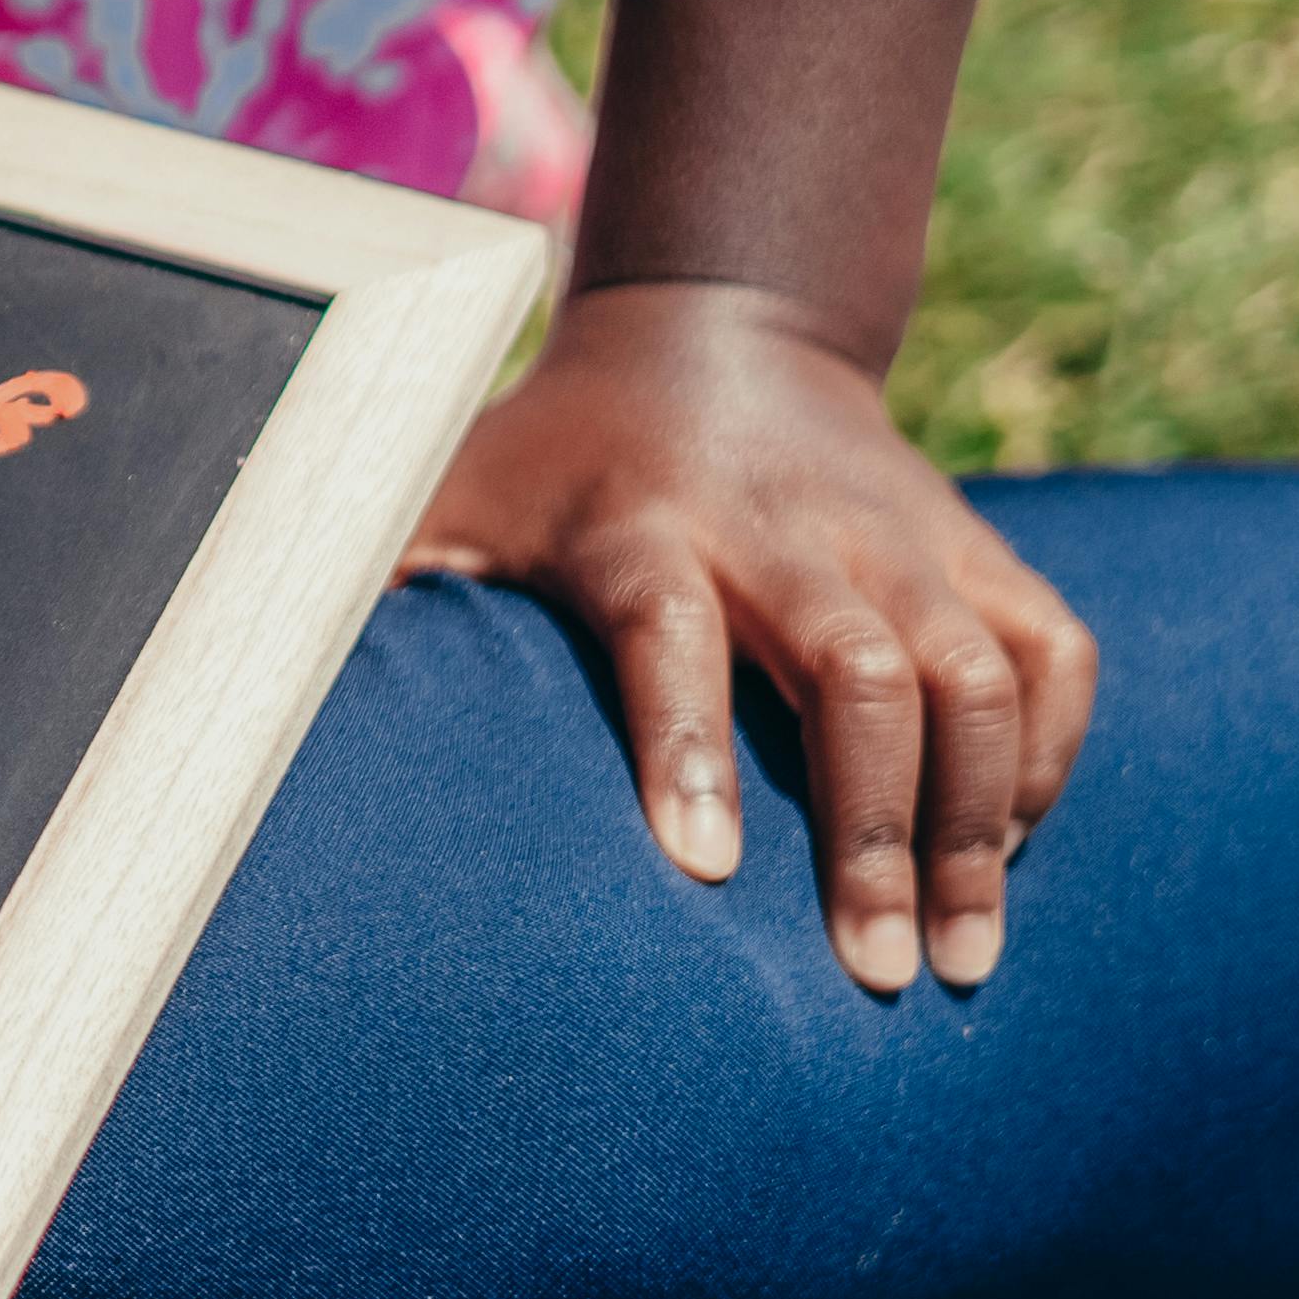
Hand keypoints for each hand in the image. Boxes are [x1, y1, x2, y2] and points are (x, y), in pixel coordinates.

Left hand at [407, 280, 1096, 995]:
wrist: (723, 326)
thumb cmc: (558, 453)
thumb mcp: (451, 485)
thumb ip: (382, 578)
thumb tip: (248, 678)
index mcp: (640, 524)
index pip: (668, 631)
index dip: (684, 746)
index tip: (698, 873)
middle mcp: (786, 530)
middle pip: (857, 674)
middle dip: (879, 830)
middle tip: (880, 973)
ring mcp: (899, 537)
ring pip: (977, 676)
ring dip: (982, 821)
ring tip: (966, 961)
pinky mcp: (977, 548)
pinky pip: (1050, 655)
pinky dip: (1047, 756)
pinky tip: (1015, 849)